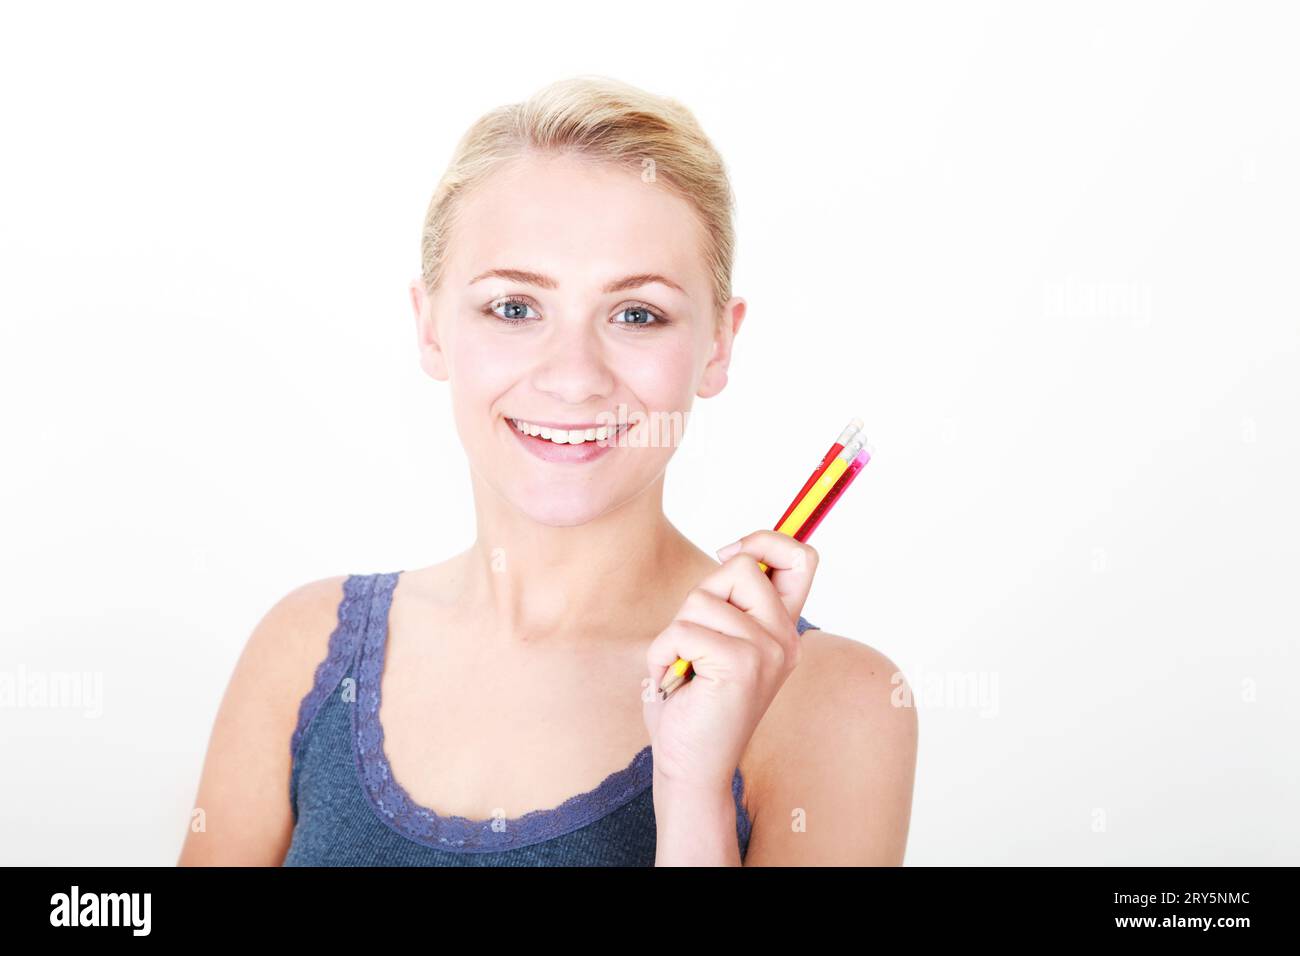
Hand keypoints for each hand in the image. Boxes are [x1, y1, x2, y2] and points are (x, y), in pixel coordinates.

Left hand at [642, 530, 819, 793]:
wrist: (690, 769)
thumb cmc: (694, 704)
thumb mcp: (715, 639)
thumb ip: (728, 602)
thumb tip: (734, 552)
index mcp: (783, 630)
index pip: (802, 558)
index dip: (766, 541)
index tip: (730, 554)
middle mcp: (784, 638)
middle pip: (740, 566)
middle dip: (701, 595)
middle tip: (693, 644)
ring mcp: (767, 651)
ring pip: (702, 599)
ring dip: (674, 634)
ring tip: (682, 670)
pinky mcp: (742, 665)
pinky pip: (682, 631)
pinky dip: (663, 654)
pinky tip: (673, 684)